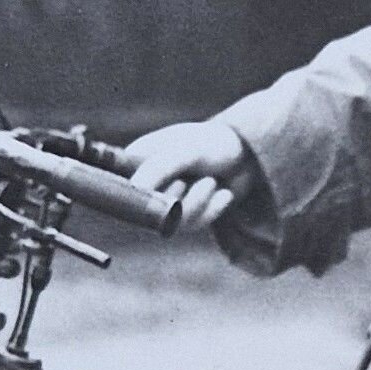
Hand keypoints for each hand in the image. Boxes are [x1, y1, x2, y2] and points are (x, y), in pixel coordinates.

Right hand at [120, 120, 250, 231]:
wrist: (249, 155)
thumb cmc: (213, 144)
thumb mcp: (185, 152)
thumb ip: (159, 168)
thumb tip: (135, 189)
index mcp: (139, 159)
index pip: (121, 185)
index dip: (135, 196)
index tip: (153, 194)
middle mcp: (150, 180)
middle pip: (148, 210)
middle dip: (176, 199)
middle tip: (189, 180)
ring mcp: (169, 198)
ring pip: (173, 221)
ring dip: (198, 203)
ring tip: (211, 182)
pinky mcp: (189, 213)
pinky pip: (192, 224)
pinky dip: (211, 210)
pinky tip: (224, 194)